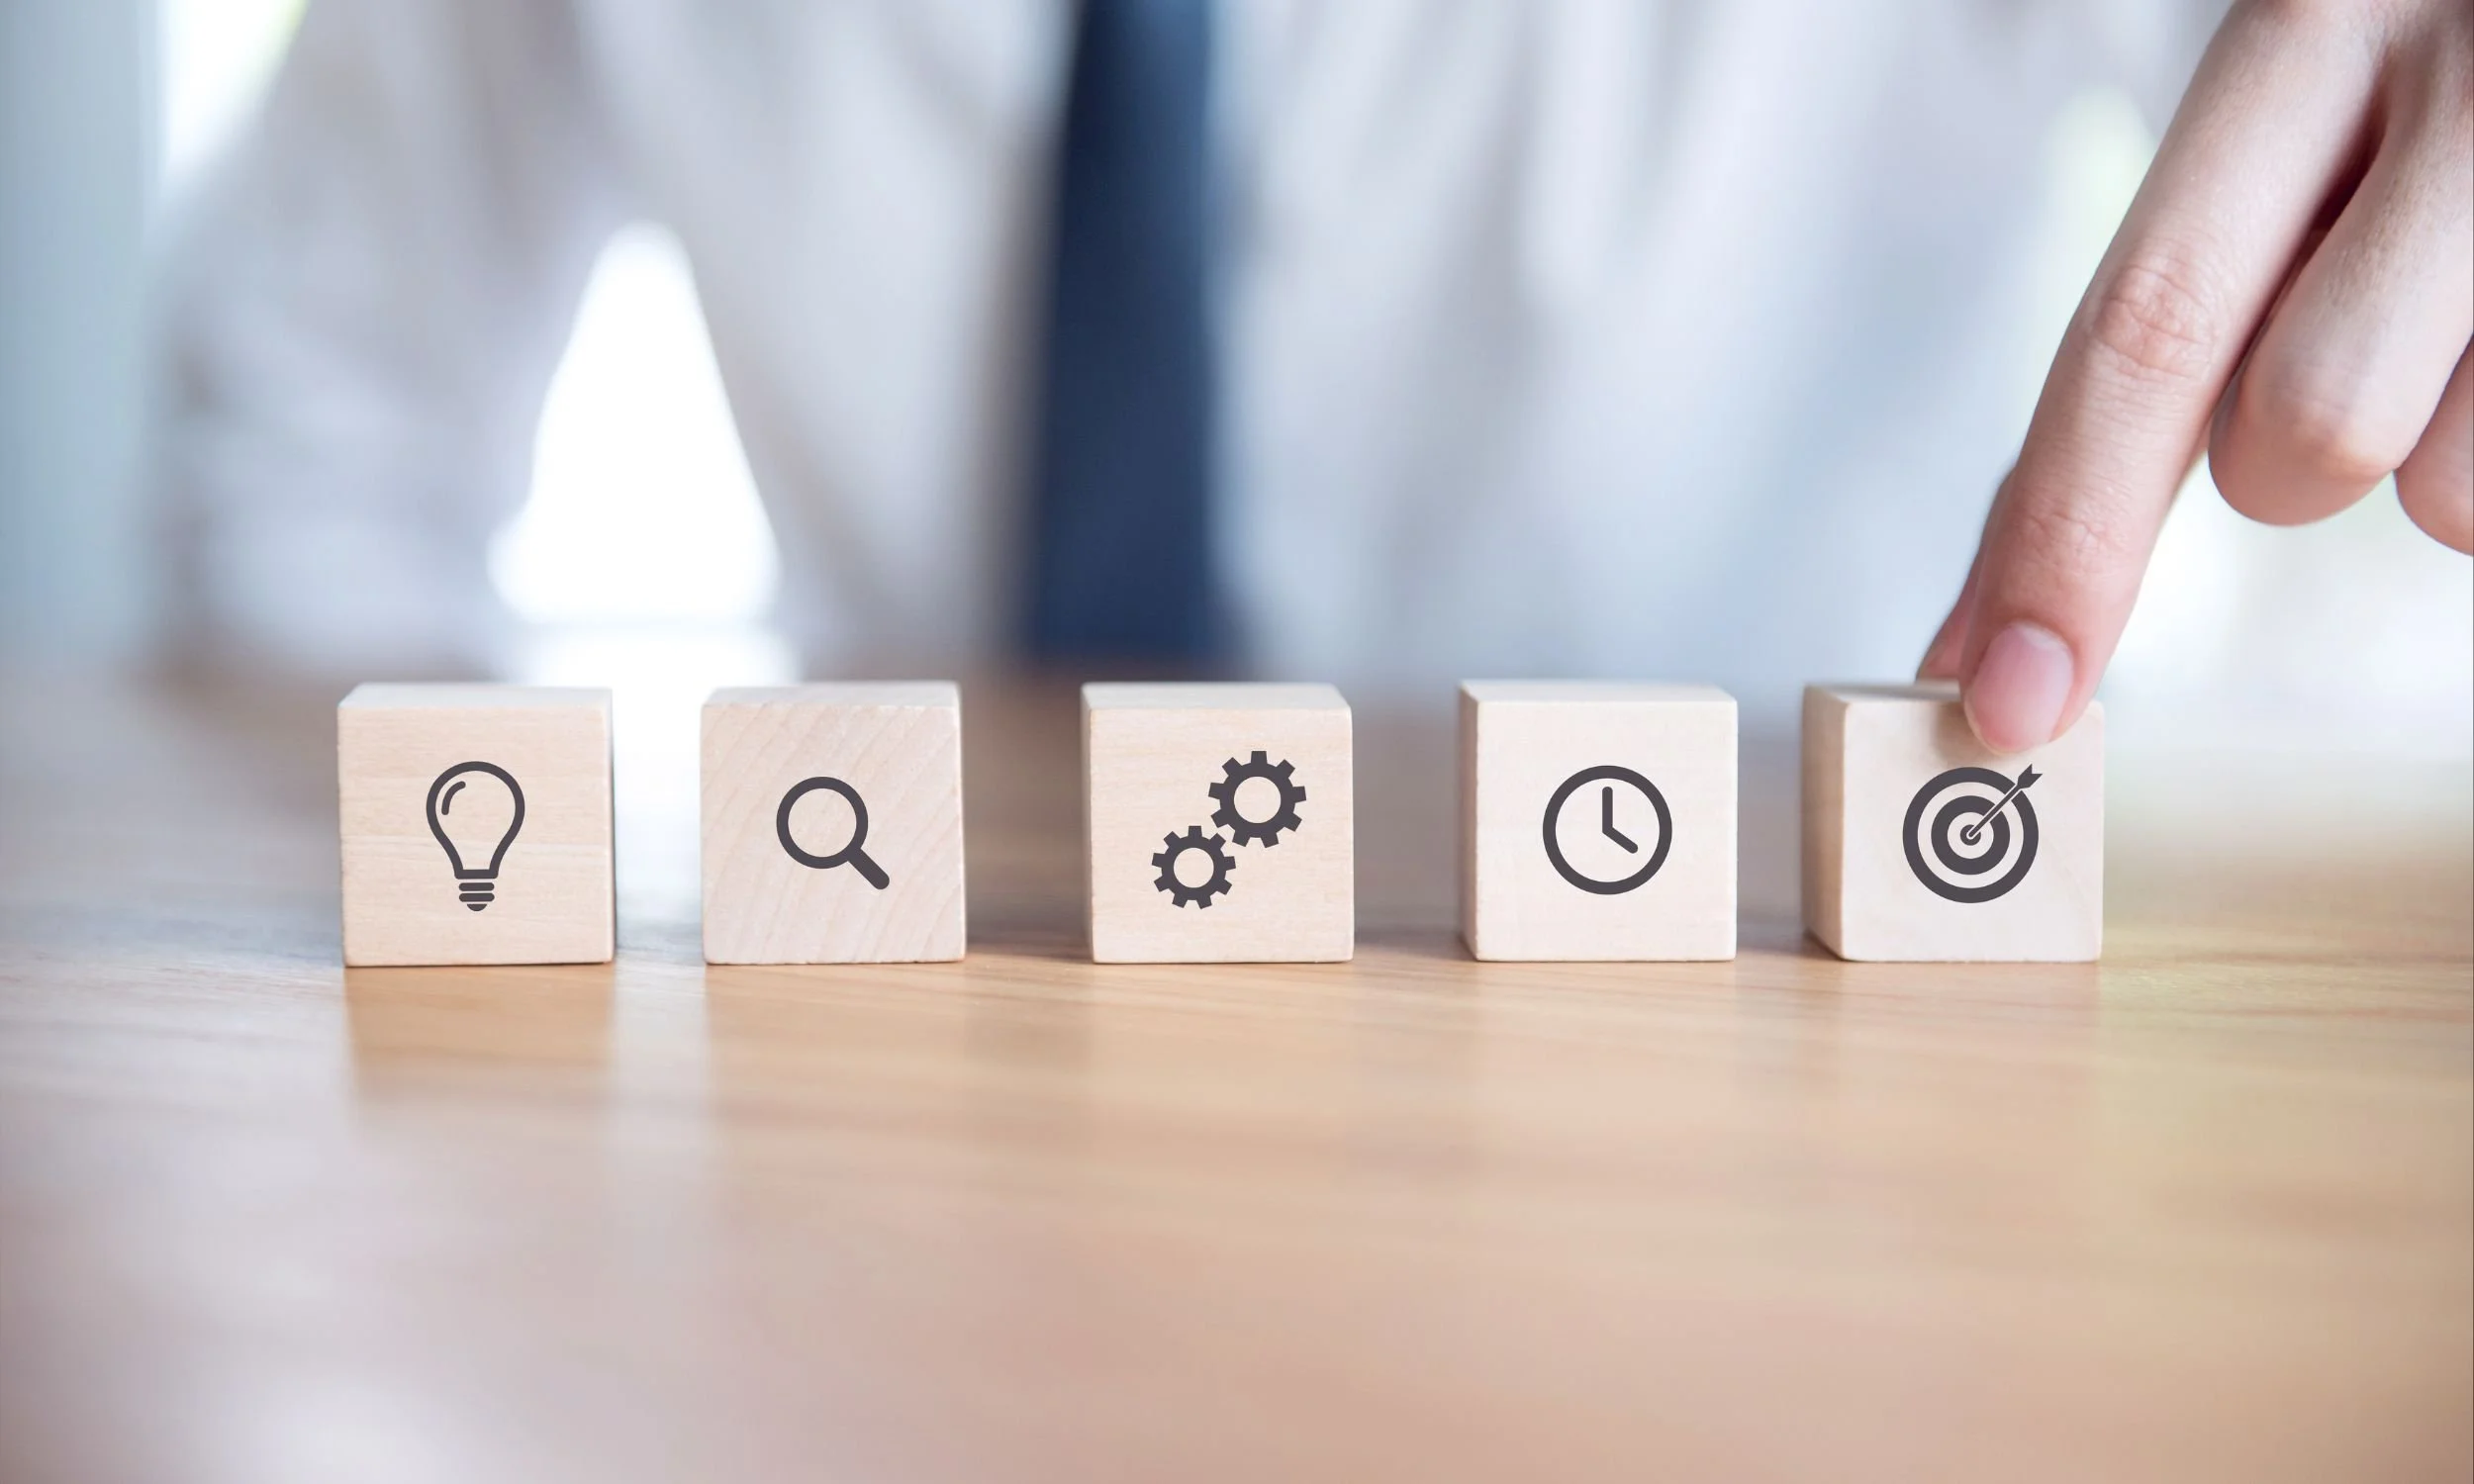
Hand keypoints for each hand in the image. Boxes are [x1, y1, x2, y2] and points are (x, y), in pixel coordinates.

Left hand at [1920, 0, 2471, 752]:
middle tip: (2344, 352)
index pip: (2138, 338)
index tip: (1999, 703)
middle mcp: (2446, 81)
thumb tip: (2012, 605)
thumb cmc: (2436, 63)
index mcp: (2296, 37)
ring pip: (2441, 492)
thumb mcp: (2298, 115)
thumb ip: (2180, 311)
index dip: (2059, 543)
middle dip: (2281, 474)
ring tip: (2464, 309)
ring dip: (2432, 456)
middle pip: (2299, 436)